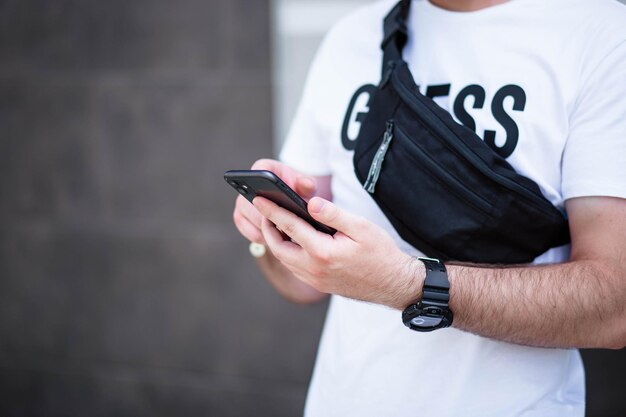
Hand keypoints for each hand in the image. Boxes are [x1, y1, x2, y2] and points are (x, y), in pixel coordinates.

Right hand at [232, 158, 317, 244]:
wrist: (291, 199)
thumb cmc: (298, 190)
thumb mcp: (306, 185)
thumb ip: (307, 183)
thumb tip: (306, 185)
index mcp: (263, 169)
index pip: (260, 174)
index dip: (270, 190)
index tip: (281, 205)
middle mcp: (246, 185)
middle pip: (255, 203)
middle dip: (271, 217)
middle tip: (286, 226)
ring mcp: (241, 204)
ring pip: (252, 220)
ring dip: (268, 230)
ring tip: (286, 234)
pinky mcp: (241, 219)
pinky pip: (251, 233)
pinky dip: (265, 238)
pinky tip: (279, 240)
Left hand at [253, 195, 421, 308]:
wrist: (393, 284)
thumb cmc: (380, 254)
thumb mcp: (361, 227)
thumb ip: (333, 214)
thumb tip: (310, 203)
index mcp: (323, 252)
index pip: (289, 226)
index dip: (272, 211)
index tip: (259, 199)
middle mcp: (314, 269)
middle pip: (278, 247)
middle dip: (267, 228)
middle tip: (265, 211)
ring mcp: (314, 280)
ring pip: (285, 259)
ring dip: (276, 241)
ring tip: (276, 222)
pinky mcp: (318, 284)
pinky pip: (294, 267)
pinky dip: (287, 252)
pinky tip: (293, 240)